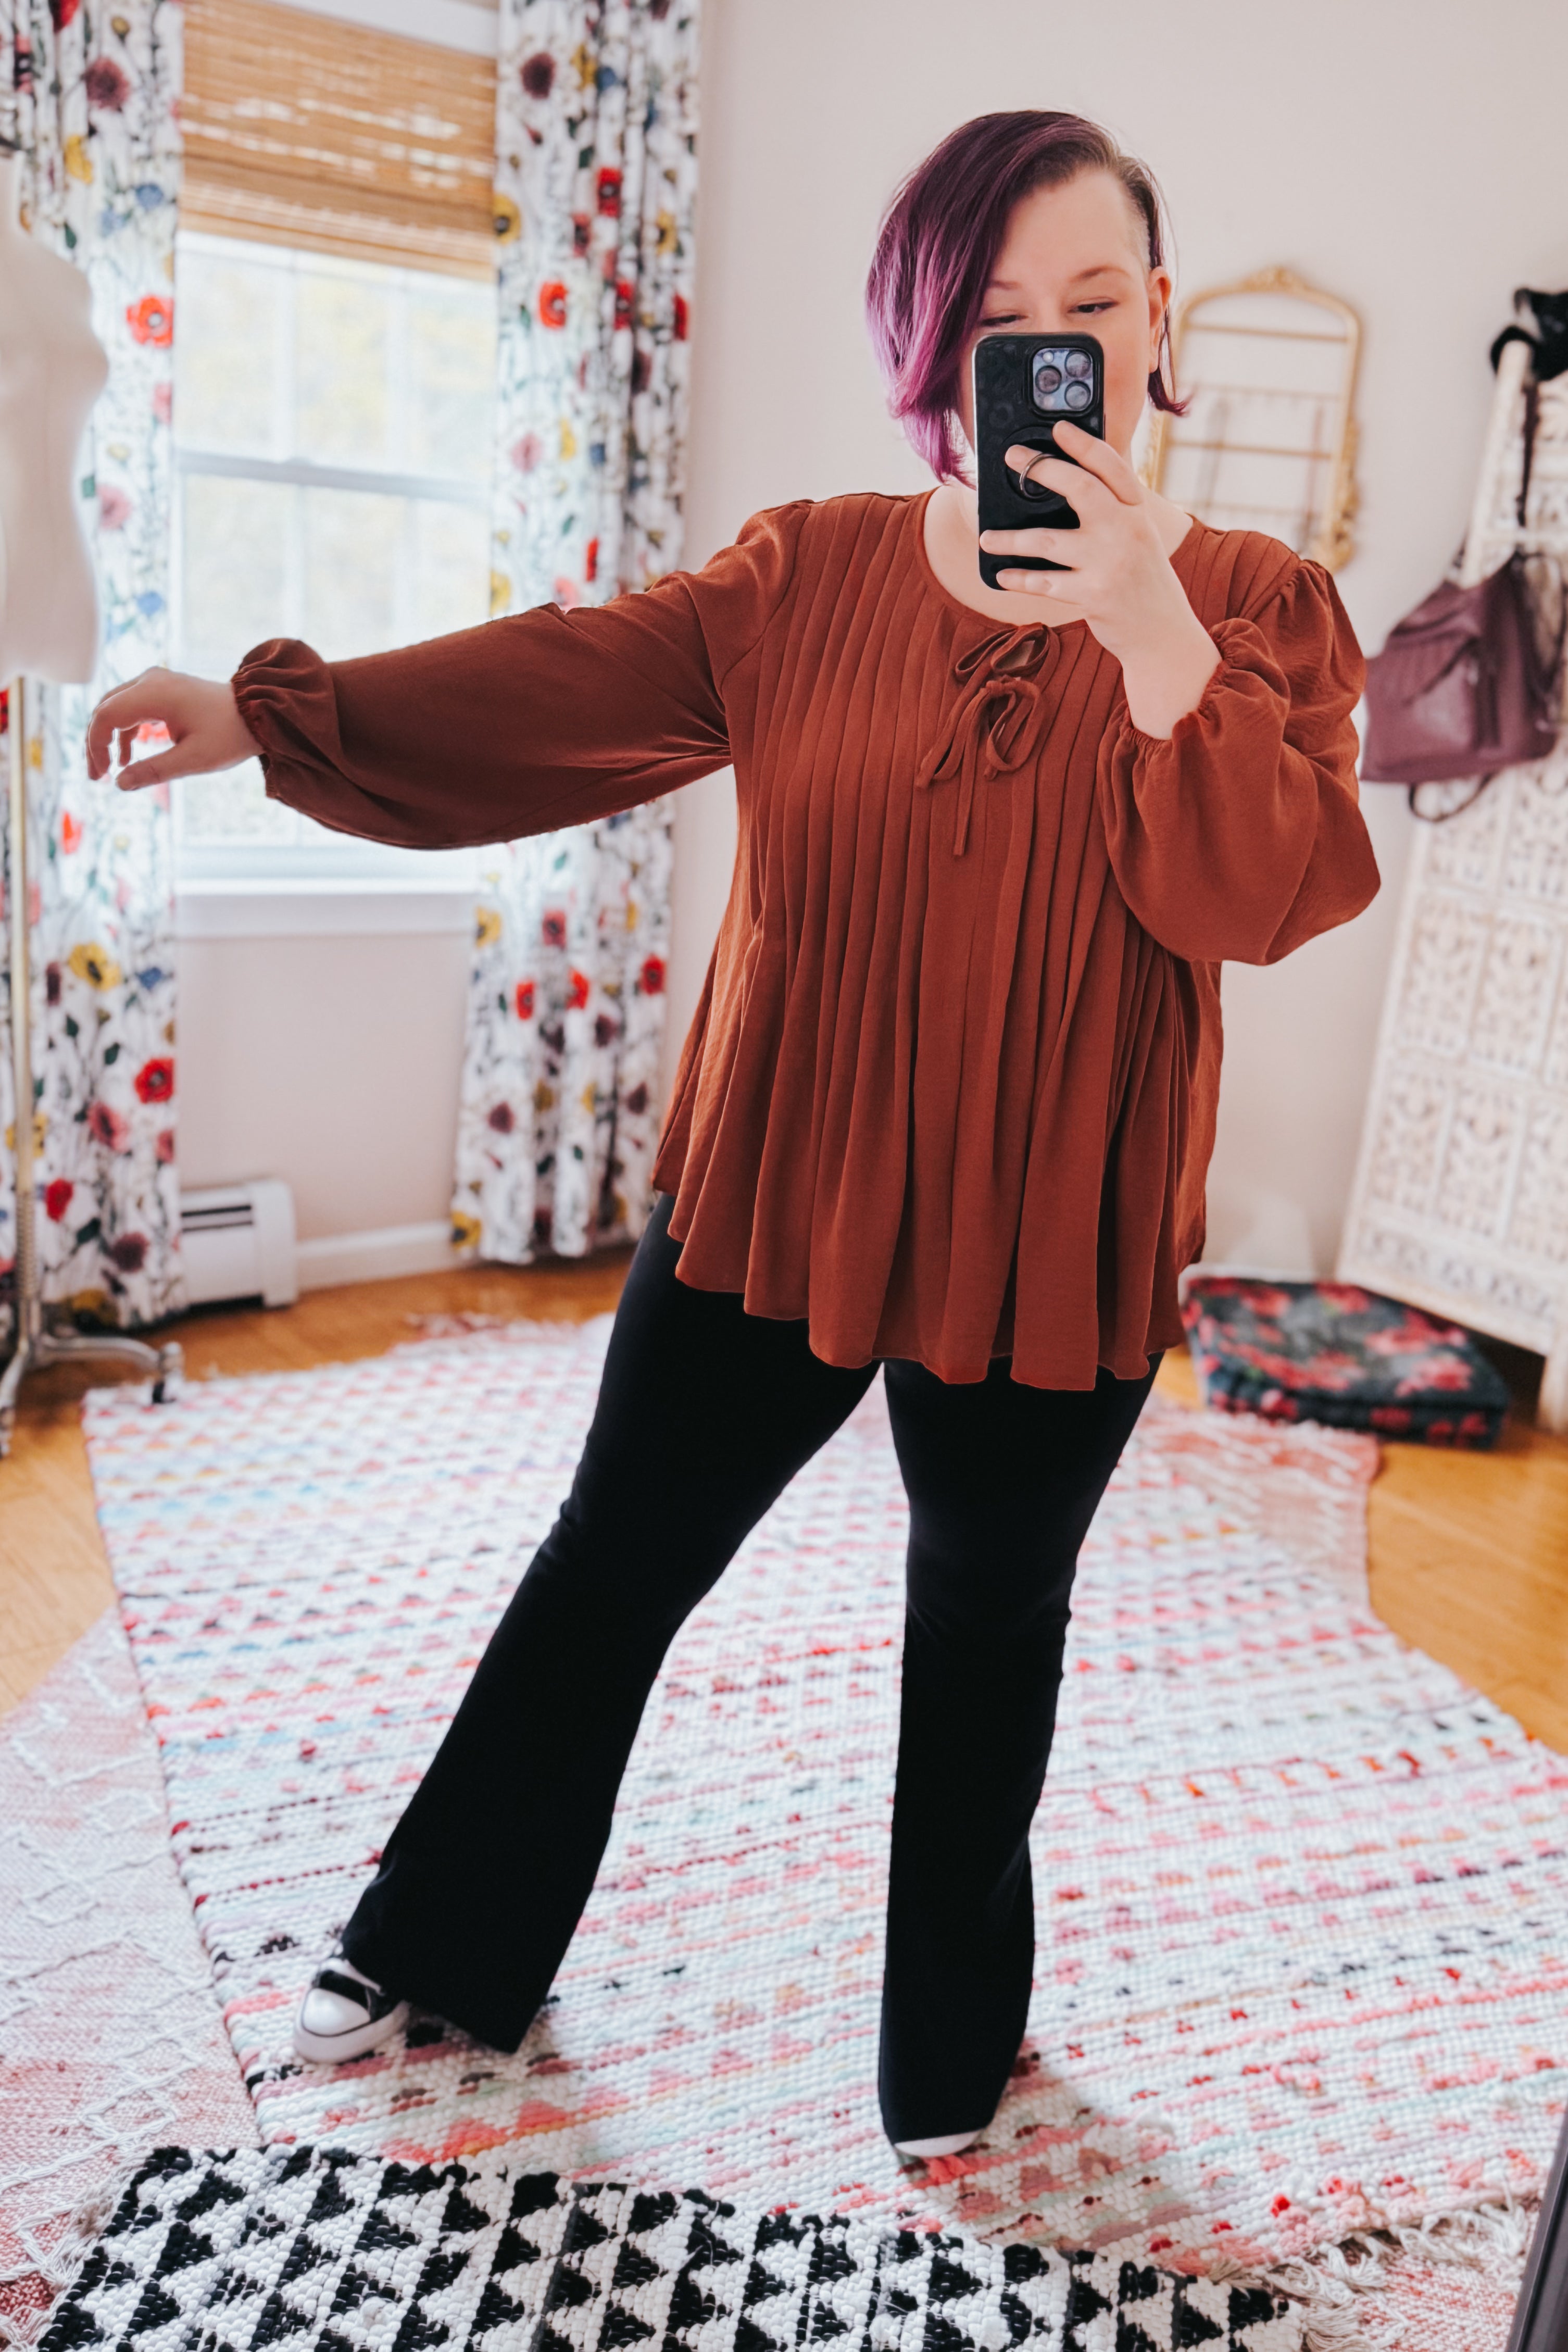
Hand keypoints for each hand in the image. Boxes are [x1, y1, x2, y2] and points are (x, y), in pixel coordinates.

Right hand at [86, 667, 258, 790]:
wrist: (258, 713)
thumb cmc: (229, 735)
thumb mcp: (193, 760)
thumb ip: (154, 771)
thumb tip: (119, 784)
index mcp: (155, 693)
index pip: (106, 716)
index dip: (95, 746)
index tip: (100, 775)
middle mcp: (150, 680)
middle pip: (105, 709)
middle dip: (96, 743)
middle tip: (96, 776)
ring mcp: (155, 681)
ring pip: (115, 707)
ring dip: (108, 737)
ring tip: (108, 770)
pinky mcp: (162, 688)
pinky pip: (131, 706)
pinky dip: (125, 730)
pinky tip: (126, 756)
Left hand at [980, 423, 1219, 736]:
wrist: (1162, 632)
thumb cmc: (1140, 579)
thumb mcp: (1136, 536)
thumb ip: (1110, 510)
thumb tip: (1061, 484)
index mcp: (1136, 511)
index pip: (1111, 466)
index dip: (1084, 443)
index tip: (1059, 427)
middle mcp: (1126, 530)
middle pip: (1081, 488)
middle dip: (1042, 469)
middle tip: (1012, 457)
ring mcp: (1109, 562)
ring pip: (1048, 540)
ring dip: (1011, 539)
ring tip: (986, 537)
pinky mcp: (1094, 594)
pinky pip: (1045, 582)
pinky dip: (1019, 579)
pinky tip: (1002, 574)